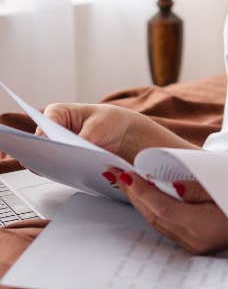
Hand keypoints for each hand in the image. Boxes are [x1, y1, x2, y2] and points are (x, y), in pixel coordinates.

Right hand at [38, 103, 197, 162]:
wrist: (123, 133)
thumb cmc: (110, 120)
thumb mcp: (99, 126)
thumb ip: (83, 139)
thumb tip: (71, 154)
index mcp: (56, 113)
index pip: (43, 127)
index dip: (45, 140)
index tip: (54, 149)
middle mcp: (51, 130)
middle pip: (43, 145)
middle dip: (50, 155)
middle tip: (60, 164)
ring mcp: (57, 146)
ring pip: (48, 159)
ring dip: (57, 166)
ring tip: (70, 170)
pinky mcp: (63, 160)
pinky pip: (58, 168)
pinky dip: (65, 172)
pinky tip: (75, 175)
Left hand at [101, 167, 227, 254]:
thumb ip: (199, 187)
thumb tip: (171, 184)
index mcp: (203, 226)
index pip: (163, 208)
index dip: (142, 191)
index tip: (125, 173)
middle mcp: (195, 240)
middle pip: (155, 217)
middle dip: (135, 195)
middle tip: (117, 173)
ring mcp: (195, 245)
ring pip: (158, 223)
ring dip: (141, 202)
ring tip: (127, 182)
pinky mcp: (196, 244)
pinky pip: (168, 226)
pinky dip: (155, 210)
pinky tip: (148, 197)